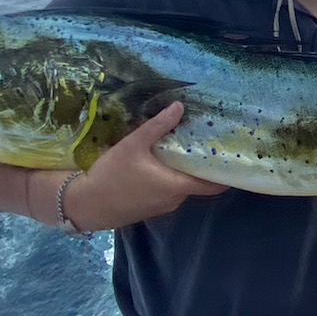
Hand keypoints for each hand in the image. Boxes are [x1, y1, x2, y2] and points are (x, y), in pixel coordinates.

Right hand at [63, 101, 226, 231]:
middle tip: (206, 143)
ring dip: (183, 172)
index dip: (225, 173)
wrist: (85, 205)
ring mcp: (162, 207)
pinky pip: (167, 193)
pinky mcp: (150, 209)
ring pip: (181, 187)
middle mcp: (175, 199)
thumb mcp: (133, 145)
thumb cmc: (111, 175)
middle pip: (198, 183)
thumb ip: (157, 126)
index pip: (213, 184)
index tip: (231, 156)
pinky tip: (161, 164)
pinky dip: (170, 180)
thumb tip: (179, 106)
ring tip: (184, 149)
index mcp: (177, 185)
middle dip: (202, 166)